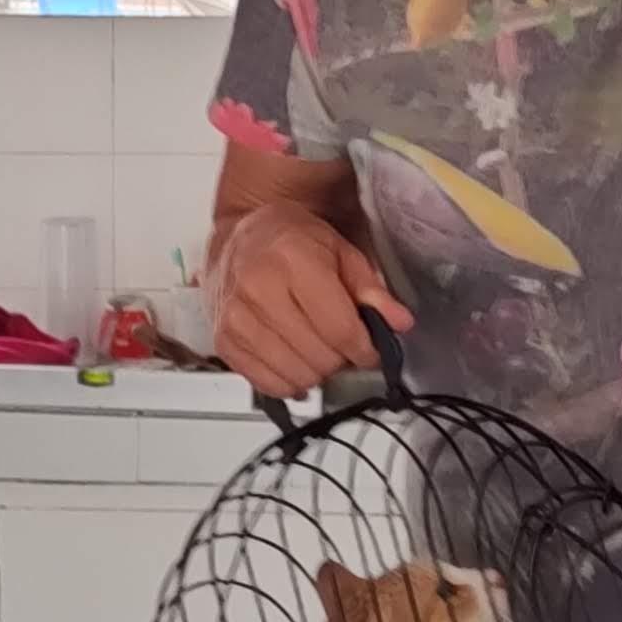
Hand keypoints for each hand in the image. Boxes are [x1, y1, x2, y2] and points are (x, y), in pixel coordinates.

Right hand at [209, 203, 411, 398]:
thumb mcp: (341, 252)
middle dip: (342, 359)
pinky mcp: (223, 341)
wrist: (242, 237)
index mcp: (292, 260)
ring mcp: (235, 318)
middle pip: (320, 357)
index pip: (340, 328)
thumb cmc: (293, 241)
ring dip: (317, 372)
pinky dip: (290, 382)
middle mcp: (258, 289)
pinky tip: (296, 362)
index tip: (371, 351)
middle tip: (342, 343)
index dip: (365, 349)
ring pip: (296, 376)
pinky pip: (267, 384)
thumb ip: (371, 290)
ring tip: (319, 349)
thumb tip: (399, 322)